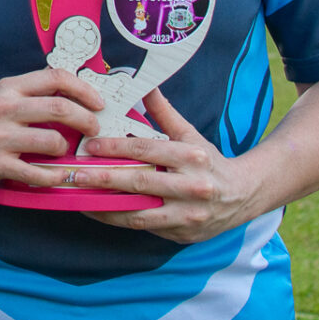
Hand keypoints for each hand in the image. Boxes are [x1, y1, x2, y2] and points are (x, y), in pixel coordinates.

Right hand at [0, 68, 106, 187]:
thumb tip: (71, 92)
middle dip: (87, 120)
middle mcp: (4, 108)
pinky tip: (60, 176)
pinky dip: (56, 176)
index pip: (55, 77)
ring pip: (53, 141)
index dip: (84, 88)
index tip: (97, 102)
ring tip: (67, 153)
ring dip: (68, 149)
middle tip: (95, 129)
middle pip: (60, 107)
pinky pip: (38, 173)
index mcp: (8, 87)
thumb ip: (28, 92)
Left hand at [76, 88, 261, 242]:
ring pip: (139, 212)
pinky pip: (144, 227)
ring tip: (79, 197)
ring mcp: (187, 213)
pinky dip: (119, 220)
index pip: (147, 150)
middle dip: (103, 179)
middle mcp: (192, 186)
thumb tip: (145, 86)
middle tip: (75, 174)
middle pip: (140, 182)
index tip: (91, 145)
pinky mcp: (182, 233)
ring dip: (106, 206)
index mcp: (192, 156)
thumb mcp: (190, 135)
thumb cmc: (209, 162)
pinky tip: (99, 212)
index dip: (116, 148)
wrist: (244, 195)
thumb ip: (165, 113)